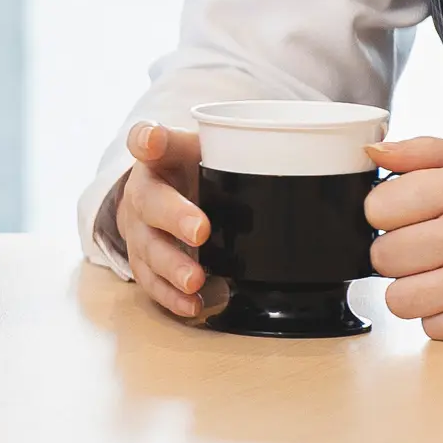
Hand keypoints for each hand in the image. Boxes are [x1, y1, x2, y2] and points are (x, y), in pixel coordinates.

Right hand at [112, 121, 218, 321]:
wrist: (160, 196)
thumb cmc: (190, 171)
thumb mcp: (207, 149)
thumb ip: (238, 147)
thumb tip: (304, 151)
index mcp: (159, 157)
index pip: (147, 138)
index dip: (148, 139)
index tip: (154, 141)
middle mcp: (143, 191)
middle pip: (149, 201)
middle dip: (174, 217)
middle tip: (200, 231)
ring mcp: (139, 229)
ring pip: (147, 247)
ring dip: (171, 266)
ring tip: (194, 280)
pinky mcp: (143, 260)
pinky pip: (151, 280)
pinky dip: (170, 295)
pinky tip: (192, 303)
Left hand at [363, 137, 442, 340]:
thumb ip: (426, 153)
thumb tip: (370, 153)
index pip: (377, 208)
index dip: (386, 214)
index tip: (409, 217)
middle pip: (382, 257)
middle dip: (398, 254)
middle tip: (430, 250)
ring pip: (399, 299)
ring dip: (415, 291)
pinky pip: (433, 329)